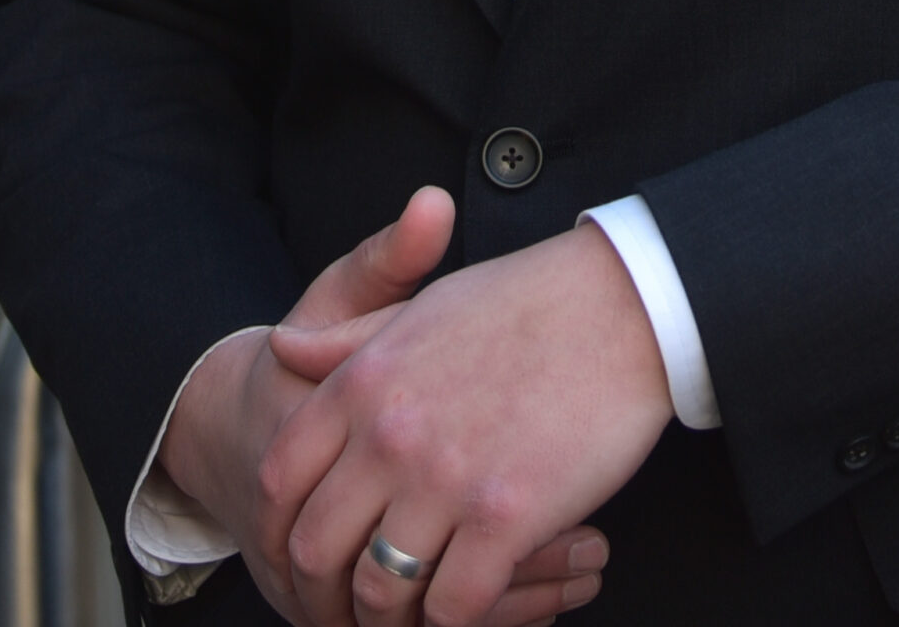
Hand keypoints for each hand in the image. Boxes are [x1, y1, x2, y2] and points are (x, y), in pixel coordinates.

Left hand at [261, 219, 670, 626]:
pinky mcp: (505, 517)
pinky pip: (453, 607)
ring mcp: (445, 478)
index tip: (298, 558)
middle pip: (317, 549)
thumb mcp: (420, 308)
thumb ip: (346, 342)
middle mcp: (390, 433)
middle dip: (323, 594)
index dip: (279, 532)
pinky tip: (461, 615)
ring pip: (381, 591)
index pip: (281, 479)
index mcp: (362, 381)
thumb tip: (283, 351)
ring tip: (407, 620)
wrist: (619, 307)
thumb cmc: (525, 304)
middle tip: (345, 609)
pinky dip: (450, 625)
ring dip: (389, 620)